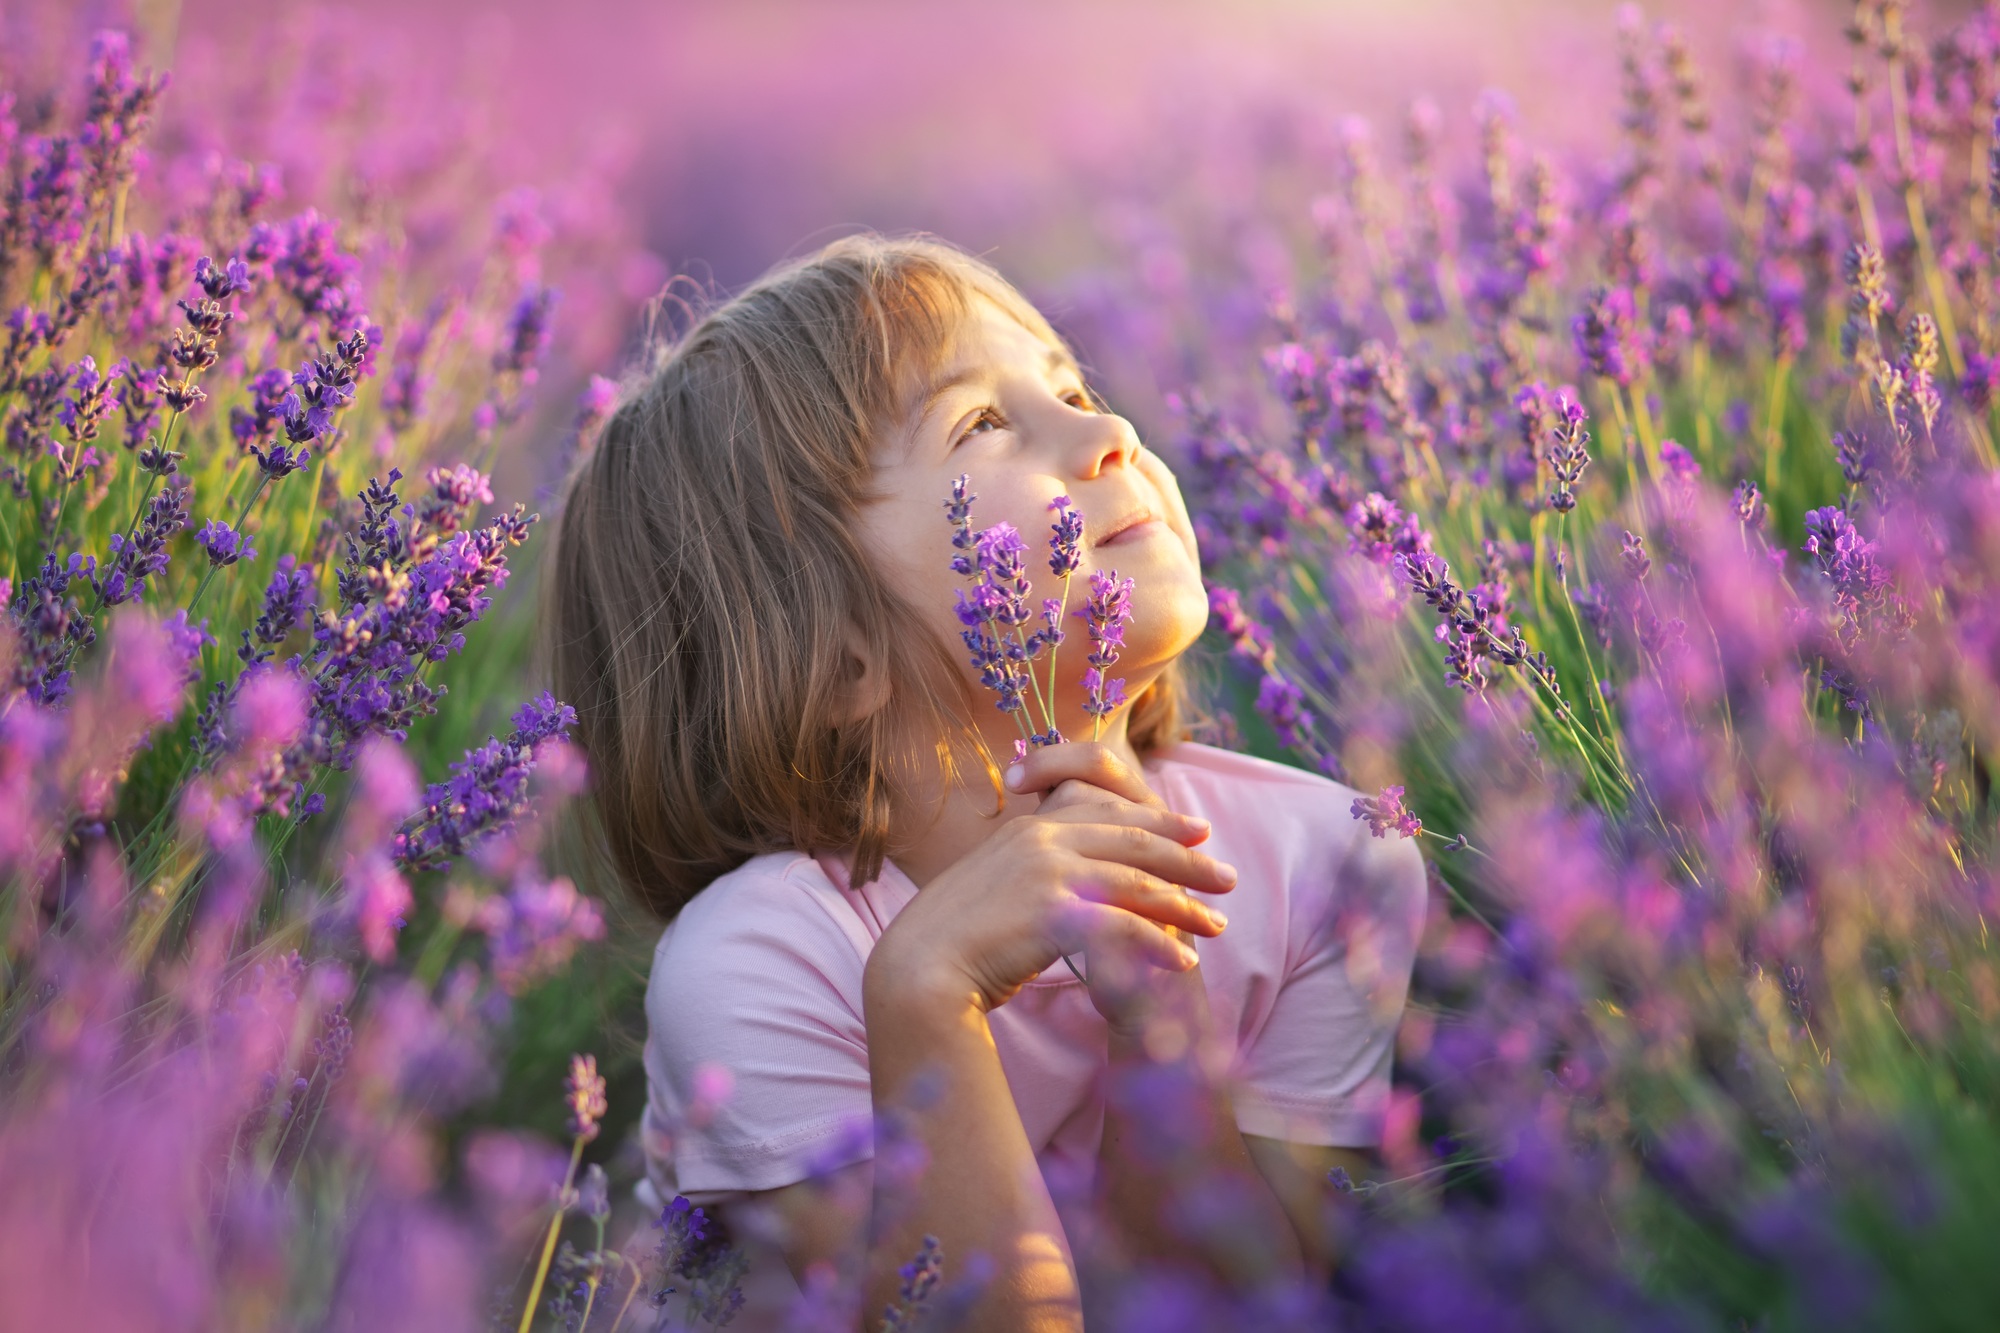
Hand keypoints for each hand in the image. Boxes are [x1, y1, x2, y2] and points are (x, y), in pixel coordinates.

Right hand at [864, 742, 1237, 1018]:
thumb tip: (1071, 881)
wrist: (918, 968)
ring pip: (1137, 882)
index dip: (1159, 820)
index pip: (1110, 813)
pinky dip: (1159, 946)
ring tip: (1216, 927)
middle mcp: (1043, 841)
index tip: (1197, 830)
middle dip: (1188, 859)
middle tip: (1226, 877)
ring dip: (1184, 907)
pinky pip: (1123, 927)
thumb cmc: (956, 938)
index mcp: (1032, 829)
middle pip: (1134, 842)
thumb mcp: (997, 885)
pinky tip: (1184, 963)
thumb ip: (1035, 871)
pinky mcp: (1053, 914)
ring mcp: (1048, 874)